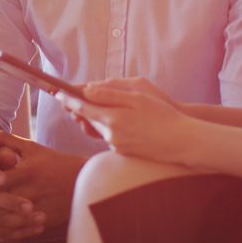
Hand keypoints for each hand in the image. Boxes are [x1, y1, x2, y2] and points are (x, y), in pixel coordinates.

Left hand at [0, 132, 85, 242]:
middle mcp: (35, 190)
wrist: (84, 181)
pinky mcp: (45, 220)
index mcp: (30, 171)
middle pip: (6, 201)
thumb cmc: (53, 162)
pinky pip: (23, 229)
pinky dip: (10, 230)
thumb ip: (6, 140)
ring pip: (12, 219)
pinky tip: (0, 226)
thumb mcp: (32, 147)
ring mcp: (40, 207)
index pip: (8, 178)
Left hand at [58, 82, 197, 163]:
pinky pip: (108, 137)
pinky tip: (112, 119)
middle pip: (87, 119)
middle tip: (70, 98)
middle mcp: (111, 135)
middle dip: (79, 109)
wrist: (183, 142)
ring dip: (92, 118)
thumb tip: (87, 90)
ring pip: (97, 128)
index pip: (82, 108)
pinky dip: (105, 127)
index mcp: (113, 119)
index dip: (69, 100)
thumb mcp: (137, 97)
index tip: (58, 93)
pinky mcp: (123, 152)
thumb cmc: (163, 115)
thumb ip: (109, 94)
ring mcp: (117, 145)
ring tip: (87, 107)